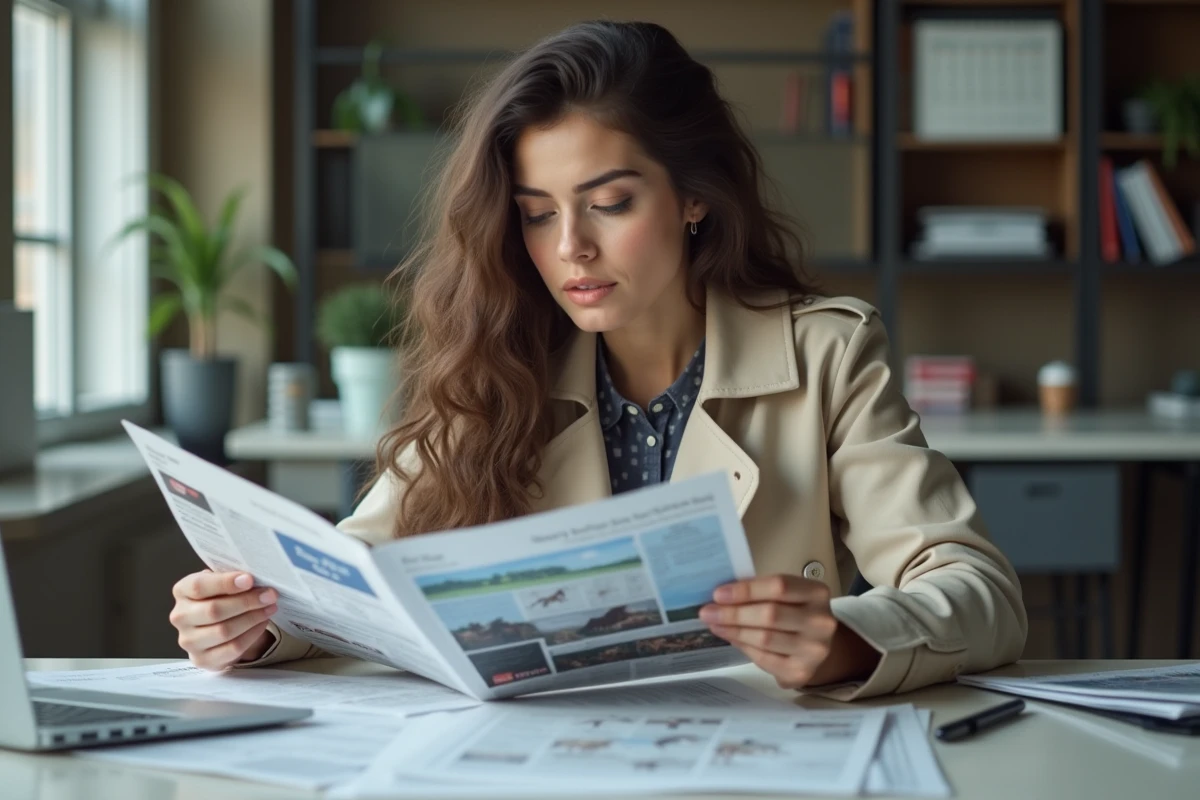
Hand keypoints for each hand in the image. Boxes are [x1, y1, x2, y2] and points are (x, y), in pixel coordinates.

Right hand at [169, 570, 278, 669]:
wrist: (216, 629)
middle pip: (214, 610)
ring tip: (269, 608)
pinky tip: (262, 623)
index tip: (249, 580)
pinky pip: (232, 648)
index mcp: (182, 591)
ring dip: (252, 618)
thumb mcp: (222, 584)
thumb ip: (232, 578)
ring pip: (224, 631)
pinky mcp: (202, 659)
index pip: (198, 586)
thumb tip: (254, 578)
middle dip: (247, 602)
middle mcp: (180, 616)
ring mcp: (188, 641)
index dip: (225, 583)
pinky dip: (252, 635)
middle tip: (269, 595)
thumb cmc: (220, 599)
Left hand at [699, 574, 878, 689]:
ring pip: (764, 639)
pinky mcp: (801, 672)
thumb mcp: (786, 596)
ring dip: (733, 631)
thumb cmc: (794, 613)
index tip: (718, 593)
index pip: (779, 586)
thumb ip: (760, 593)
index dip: (746, 590)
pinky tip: (731, 638)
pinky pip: (764, 658)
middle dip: (733, 613)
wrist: (817, 646)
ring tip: (714, 624)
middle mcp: (821, 621)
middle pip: (770, 614)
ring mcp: (814, 650)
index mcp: (817, 593)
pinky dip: (743, 647)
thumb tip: (720, 596)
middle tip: (707, 612)